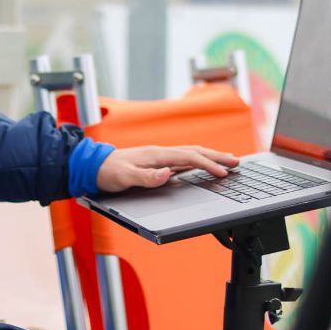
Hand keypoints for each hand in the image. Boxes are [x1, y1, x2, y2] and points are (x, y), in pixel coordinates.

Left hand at [95, 145, 238, 192]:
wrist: (93, 166)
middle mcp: (160, 153)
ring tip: (227, 161)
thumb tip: (167, 174)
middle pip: (194, 152)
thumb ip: (146, 177)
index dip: (207, 165)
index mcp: (156, 155)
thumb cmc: (108, 172)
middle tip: (236, 162)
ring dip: (210, 157)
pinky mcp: (157, 162)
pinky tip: (202, 165)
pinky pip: (183, 159)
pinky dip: (198, 161)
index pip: (189, 157)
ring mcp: (159, 156)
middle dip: (216, 157)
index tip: (223, 173)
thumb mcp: (124, 177)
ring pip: (191, 154)